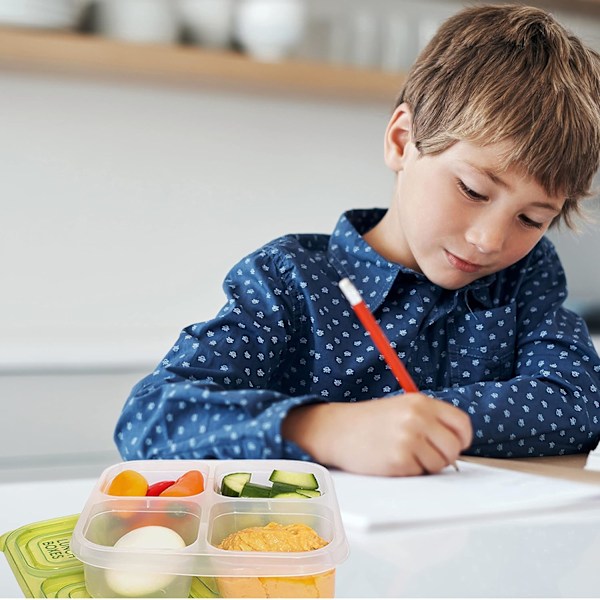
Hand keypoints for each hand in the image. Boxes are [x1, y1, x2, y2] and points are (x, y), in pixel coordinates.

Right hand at [282, 394, 472, 476]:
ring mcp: (408, 439)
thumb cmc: (369, 422)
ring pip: (439, 465)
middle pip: (453, 448)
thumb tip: (457, 446)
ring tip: (402, 454)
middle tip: (424, 454)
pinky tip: (391, 460)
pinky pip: (420, 474)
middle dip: (444, 456)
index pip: (461, 424)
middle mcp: (417, 418)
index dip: (461, 439)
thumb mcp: (401, 408)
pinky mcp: (399, 460)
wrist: (336, 429)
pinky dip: (409, 472)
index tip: (453, 445)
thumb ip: (429, 420)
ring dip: (425, 466)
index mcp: (420, 402)